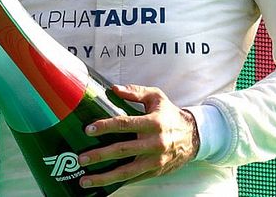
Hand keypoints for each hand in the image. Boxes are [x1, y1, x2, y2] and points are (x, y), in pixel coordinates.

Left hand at [78, 84, 199, 189]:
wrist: (194, 137)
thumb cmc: (169, 114)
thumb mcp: (156, 97)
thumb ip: (135, 92)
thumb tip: (114, 89)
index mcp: (153, 123)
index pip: (125, 124)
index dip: (105, 127)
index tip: (88, 130)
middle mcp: (154, 143)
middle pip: (122, 150)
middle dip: (100, 155)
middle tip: (82, 158)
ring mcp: (155, 160)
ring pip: (127, 172)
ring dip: (104, 177)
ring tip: (85, 180)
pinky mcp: (155, 172)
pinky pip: (134, 179)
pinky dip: (117, 182)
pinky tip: (102, 185)